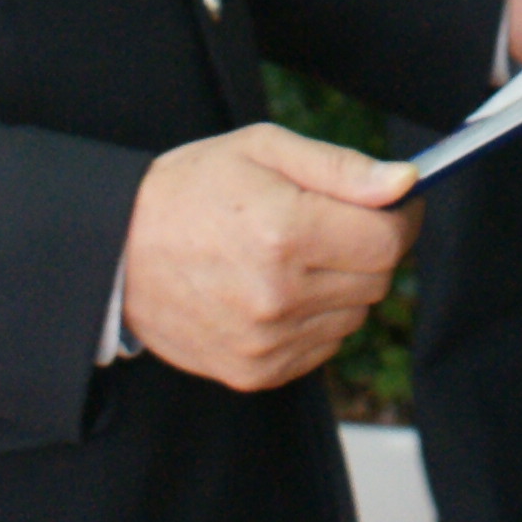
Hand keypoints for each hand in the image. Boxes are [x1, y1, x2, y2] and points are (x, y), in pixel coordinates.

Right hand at [117, 125, 418, 391]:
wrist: (117, 252)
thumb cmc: (191, 189)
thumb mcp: (262, 150)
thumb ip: (341, 168)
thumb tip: (404, 184)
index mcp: (284, 232)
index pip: (388, 240)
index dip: (400, 218)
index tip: (391, 204)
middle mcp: (278, 295)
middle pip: (377, 280)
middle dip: (367, 248)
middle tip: (329, 224)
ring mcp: (266, 341)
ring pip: (354, 316)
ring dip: (342, 286)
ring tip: (293, 257)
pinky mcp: (255, 372)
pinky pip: (323, 347)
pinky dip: (316, 319)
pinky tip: (277, 291)